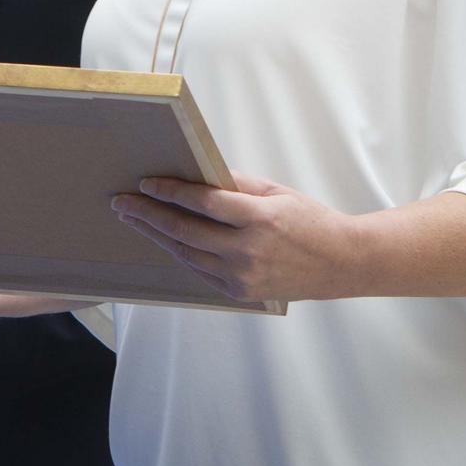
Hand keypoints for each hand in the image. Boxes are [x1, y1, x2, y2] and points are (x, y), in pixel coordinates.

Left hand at [111, 174, 361, 301]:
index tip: (146, 183)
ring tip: (134, 220)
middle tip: (122, 203)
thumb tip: (197, 173)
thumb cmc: (310, 220)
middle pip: (185, 231)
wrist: (343, 263)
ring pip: (187, 254)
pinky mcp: (241, 292)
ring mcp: (244, 276)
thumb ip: (235, 184)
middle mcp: (249, 251)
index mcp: (260, 219)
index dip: (170, 192)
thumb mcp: (276, 192)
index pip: (203, 203)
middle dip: (149, 215)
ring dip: (156, 236)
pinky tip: (163, 240)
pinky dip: (179, 253)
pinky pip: (200, 271)